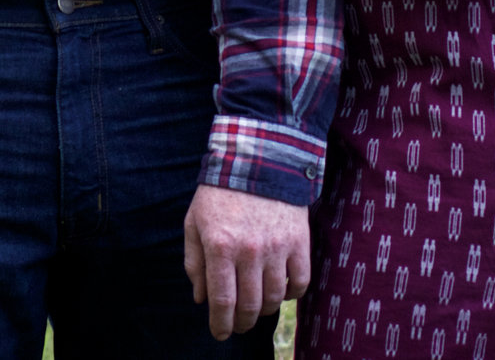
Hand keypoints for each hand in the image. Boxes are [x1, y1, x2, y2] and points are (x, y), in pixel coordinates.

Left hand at [183, 184, 311, 337]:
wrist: (256, 160)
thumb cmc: (219, 194)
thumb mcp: (194, 223)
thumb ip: (195, 263)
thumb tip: (201, 299)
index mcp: (220, 246)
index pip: (222, 301)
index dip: (220, 324)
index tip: (219, 333)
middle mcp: (249, 251)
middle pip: (250, 306)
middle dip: (241, 323)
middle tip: (237, 325)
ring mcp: (277, 247)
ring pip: (274, 298)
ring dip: (264, 310)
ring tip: (256, 307)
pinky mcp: (299, 242)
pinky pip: (300, 282)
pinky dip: (290, 294)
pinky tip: (280, 290)